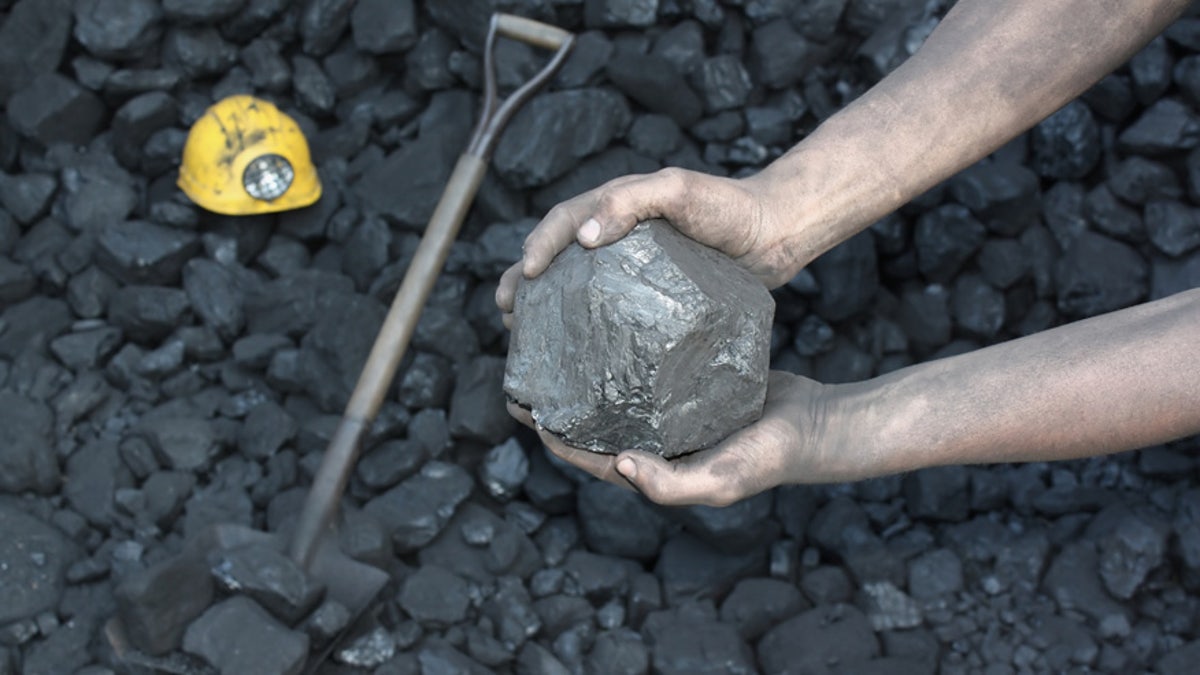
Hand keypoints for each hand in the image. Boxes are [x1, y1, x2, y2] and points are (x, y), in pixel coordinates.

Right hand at [495, 167, 797, 327]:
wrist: (775, 233)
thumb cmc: (729, 208)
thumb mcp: (678, 191)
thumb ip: (631, 203)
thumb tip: (584, 238)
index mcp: (618, 205)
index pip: (564, 220)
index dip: (538, 245)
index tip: (522, 276)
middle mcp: (619, 234)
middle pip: (559, 253)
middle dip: (525, 279)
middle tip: (506, 310)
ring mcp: (635, 266)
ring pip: (578, 282)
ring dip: (547, 303)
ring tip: (525, 333)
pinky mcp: (653, 295)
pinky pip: (610, 306)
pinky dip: (586, 323)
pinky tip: (580, 349)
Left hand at [508, 372, 864, 506]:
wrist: (816, 425)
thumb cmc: (769, 459)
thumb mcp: (720, 480)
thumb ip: (669, 483)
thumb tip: (617, 465)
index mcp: (652, 467)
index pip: (585, 454)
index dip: (550, 434)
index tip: (520, 405)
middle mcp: (655, 440)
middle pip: (592, 420)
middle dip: (557, 400)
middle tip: (528, 364)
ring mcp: (671, 412)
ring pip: (616, 390)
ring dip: (586, 371)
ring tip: (560, 337)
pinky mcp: (689, 385)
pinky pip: (647, 368)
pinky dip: (625, 351)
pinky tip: (613, 320)